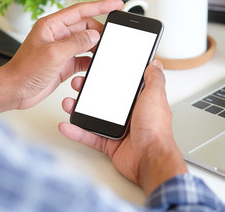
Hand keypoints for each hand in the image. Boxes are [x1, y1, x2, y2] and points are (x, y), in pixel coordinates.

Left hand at [0, 0, 123, 116]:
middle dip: (99, 32)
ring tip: (104, 53)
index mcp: (52, 26)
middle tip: (111, 38)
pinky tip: (94, 65)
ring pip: (86, 43)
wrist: (15, 90)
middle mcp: (58, 36)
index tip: (115, 5)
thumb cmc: (24, 70)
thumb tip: (93, 36)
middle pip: (85, 27)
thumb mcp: (53, 54)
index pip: (80, 11)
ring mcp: (62, 50)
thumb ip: (76, 43)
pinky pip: (83, 58)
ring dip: (95, 48)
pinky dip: (90, 61)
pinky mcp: (65, 63)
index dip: (99, 6)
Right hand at [59, 60, 187, 194]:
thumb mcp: (155, 96)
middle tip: (78, 84)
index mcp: (139, 102)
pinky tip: (68, 125)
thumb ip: (154, 79)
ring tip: (68, 103)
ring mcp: (118, 130)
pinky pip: (90, 136)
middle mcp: (129, 116)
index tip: (96, 71)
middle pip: (104, 100)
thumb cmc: (156, 130)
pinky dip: (78, 132)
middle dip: (88, 92)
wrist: (150, 160)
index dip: (109, 78)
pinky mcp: (110, 144)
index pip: (122, 87)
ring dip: (79, 110)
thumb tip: (154, 64)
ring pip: (94, 117)